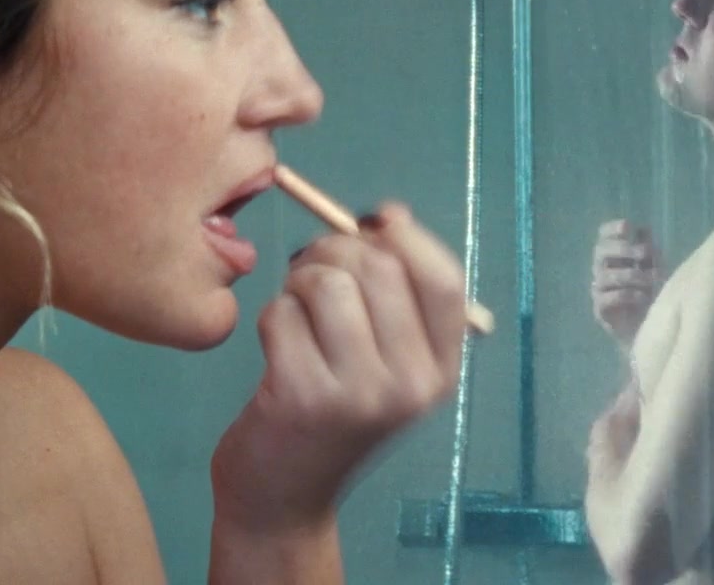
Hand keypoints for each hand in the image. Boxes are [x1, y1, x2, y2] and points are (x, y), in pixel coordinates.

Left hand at [211, 202, 468, 534]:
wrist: (284, 495)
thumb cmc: (332, 410)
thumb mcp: (383, 362)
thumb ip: (395, 294)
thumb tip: (388, 216)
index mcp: (440, 372)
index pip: (443, 280)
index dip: (407, 237)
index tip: (374, 223)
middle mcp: (410, 386)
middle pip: (379, 268)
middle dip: (334, 251)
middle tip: (311, 270)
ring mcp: (358, 394)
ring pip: (326, 283)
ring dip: (298, 282)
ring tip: (295, 310)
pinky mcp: (302, 396)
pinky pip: (281, 312)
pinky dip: (270, 317)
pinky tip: (276, 348)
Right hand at [591, 219, 662, 346]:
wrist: (646, 329)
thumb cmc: (649, 295)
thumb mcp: (654, 270)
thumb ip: (648, 251)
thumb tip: (644, 228)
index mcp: (613, 257)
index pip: (603, 236)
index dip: (612, 229)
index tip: (627, 226)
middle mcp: (602, 269)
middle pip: (600, 251)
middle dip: (624, 249)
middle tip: (645, 252)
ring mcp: (598, 289)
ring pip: (606, 275)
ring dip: (632, 274)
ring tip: (653, 279)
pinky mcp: (600, 309)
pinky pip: (608, 297)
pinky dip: (627, 295)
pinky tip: (642, 297)